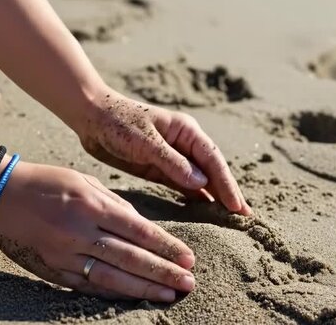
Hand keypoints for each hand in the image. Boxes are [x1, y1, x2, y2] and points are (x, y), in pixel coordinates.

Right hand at [0, 162, 195, 301]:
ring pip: (112, 277)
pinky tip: (134, 296)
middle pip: (131, 257)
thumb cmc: (47, 182)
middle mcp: (80, 231)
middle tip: (189, 282)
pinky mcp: (53, 269)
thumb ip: (116, 205)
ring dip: (144, 288)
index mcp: (91, 204)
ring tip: (169, 294)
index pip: (139, 231)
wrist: (0, 195)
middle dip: (163, 272)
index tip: (188, 258)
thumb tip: (144, 228)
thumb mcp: (85, 181)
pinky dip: (114, 292)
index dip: (166, 247)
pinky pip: (89, 284)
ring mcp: (65, 254)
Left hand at [77, 90, 250, 214]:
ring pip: (199, 180)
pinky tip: (203, 212)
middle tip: (244, 217)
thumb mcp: (145, 142)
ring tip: (229, 219)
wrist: (90, 117)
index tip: (236, 207)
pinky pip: (182, 186)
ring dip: (214, 198)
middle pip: (212, 171)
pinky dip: (194, 198)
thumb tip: (201, 181)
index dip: (226, 184)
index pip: (213, 159)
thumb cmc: (118, 122)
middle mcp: (184, 144)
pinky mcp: (158, 168)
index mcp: (186, 131)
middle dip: (227, 192)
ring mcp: (172, 157)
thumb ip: (172, 162)